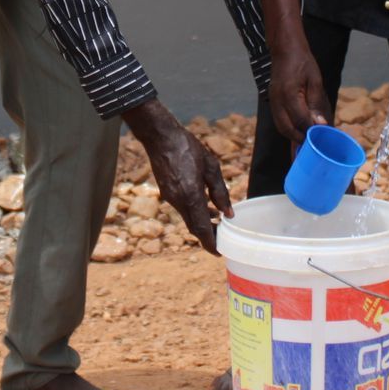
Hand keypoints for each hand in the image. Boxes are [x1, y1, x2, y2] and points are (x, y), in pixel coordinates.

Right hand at [122, 99, 232, 253]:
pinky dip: (193, 212)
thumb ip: (220, 192)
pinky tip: (204, 205)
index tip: (219, 252)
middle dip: (207, 236)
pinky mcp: (166, 192)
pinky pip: (182, 209)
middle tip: (221, 239)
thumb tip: (228, 213)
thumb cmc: (187, 148)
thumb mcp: (211, 167)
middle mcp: (178, 201)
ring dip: (201, 223)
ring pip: (187, 218)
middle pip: (193, 227)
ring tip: (216, 221)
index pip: (201, 228)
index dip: (210, 243)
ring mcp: (170, 197)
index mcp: (191, 195)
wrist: (160, 137)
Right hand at [268, 45, 328, 143]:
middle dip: (299, 139)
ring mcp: (273, 101)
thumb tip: (320, 123)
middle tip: (313, 146)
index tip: (321, 139)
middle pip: (287, 128)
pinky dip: (288, 128)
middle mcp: (277, 100)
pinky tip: (297, 133)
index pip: (300, 120)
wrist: (285, 49)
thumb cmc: (302, 62)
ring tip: (305, 143)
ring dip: (292, 136)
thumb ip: (316, 103)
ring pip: (281, 127)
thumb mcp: (315, 80)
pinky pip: (279, 120)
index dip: (311, 131)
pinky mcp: (272, 101)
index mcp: (289, 94)